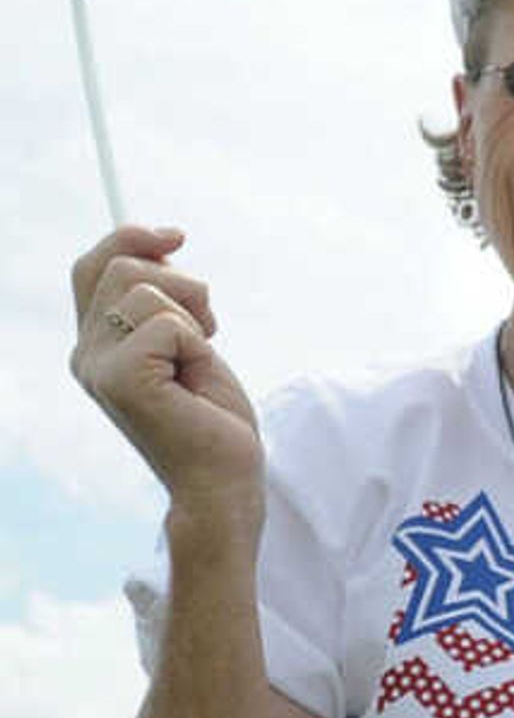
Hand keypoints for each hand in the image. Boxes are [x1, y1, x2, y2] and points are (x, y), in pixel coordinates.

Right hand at [68, 226, 261, 507]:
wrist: (223, 481)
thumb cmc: (214, 419)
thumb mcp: (188, 343)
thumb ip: (161, 301)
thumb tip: (162, 240)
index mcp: (96, 344)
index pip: (92, 267)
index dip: (131, 238)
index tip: (177, 236)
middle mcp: (86, 353)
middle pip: (122, 268)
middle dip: (182, 285)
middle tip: (209, 329)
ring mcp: (97, 367)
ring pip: (146, 291)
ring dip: (194, 317)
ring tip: (200, 361)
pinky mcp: (120, 379)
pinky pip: (170, 325)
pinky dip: (200, 347)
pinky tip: (196, 383)